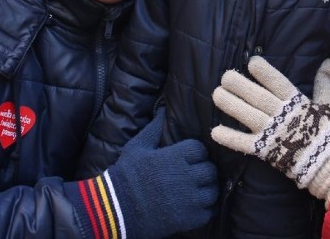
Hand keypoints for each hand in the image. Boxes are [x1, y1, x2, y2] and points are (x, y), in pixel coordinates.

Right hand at [69, 108, 216, 237]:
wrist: (116, 210)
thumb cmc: (125, 175)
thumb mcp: (137, 147)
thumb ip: (154, 128)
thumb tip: (163, 109)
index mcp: (175, 157)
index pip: (200, 150)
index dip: (196, 154)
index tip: (189, 159)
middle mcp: (186, 176)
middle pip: (210, 170)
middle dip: (204, 172)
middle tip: (195, 175)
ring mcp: (189, 199)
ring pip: (213, 191)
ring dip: (207, 190)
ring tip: (197, 191)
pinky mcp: (188, 219)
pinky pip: (208, 212)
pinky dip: (204, 210)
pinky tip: (195, 207)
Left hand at [211, 57, 329, 203]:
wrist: (329, 164)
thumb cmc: (327, 131)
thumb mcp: (327, 104)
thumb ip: (323, 82)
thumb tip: (328, 62)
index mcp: (297, 102)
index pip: (278, 83)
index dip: (265, 72)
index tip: (251, 62)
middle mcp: (282, 115)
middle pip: (258, 97)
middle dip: (240, 85)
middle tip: (225, 76)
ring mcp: (272, 133)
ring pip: (248, 116)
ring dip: (231, 105)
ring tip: (216, 94)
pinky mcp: (265, 150)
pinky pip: (245, 143)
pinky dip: (230, 138)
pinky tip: (215, 131)